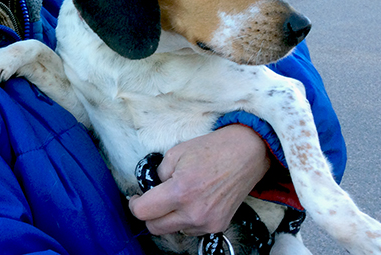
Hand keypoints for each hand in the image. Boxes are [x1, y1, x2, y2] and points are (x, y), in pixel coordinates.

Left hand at [128, 125, 270, 235]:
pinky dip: (186, 219)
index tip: (136, 198)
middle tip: (153, 200)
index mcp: (180, 191)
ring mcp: (207, 222)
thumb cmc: (211, 149)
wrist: (246, 154)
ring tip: (178, 197)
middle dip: (149, 214)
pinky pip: (191, 230)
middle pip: (154, 227)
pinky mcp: (218, 226)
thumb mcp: (175, 153)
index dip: (134, 205)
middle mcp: (193, 212)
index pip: (143, 212)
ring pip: (173, 230)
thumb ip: (158, 174)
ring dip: (169, 218)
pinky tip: (193, 202)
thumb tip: (151, 189)